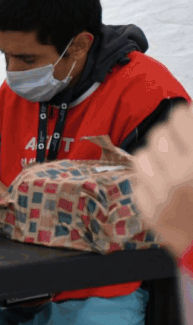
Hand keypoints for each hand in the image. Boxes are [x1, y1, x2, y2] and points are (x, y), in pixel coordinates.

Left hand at [132, 104, 192, 257]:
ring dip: (156, 157)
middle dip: (170, 137)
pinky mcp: (150, 212)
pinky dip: (148, 181)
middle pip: (159, 134)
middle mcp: (182, 176)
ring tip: (171, 166)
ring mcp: (163, 195)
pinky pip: (137, 181)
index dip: (184, 119)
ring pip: (142, 155)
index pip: (180, 117)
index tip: (185, 121)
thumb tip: (188, 113)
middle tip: (181, 147)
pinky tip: (165, 186)